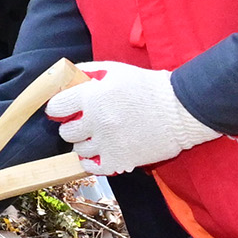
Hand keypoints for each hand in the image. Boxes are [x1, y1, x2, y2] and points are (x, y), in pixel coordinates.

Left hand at [47, 61, 217, 175]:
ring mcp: (107, 143)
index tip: (65, 110)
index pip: (56, 108)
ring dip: (85, 144)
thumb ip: (88, 72)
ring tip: (99, 137)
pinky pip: (93, 167)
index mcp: (92, 96)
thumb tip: (66, 79)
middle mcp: (96, 121)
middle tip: (86, 124)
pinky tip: (101, 153)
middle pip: (66, 132)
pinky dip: (93, 162)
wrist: (181, 110)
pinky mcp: (120, 160)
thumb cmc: (149, 87)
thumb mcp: (115, 70)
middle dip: (73, 127)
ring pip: (78, 150)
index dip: (59, 108)